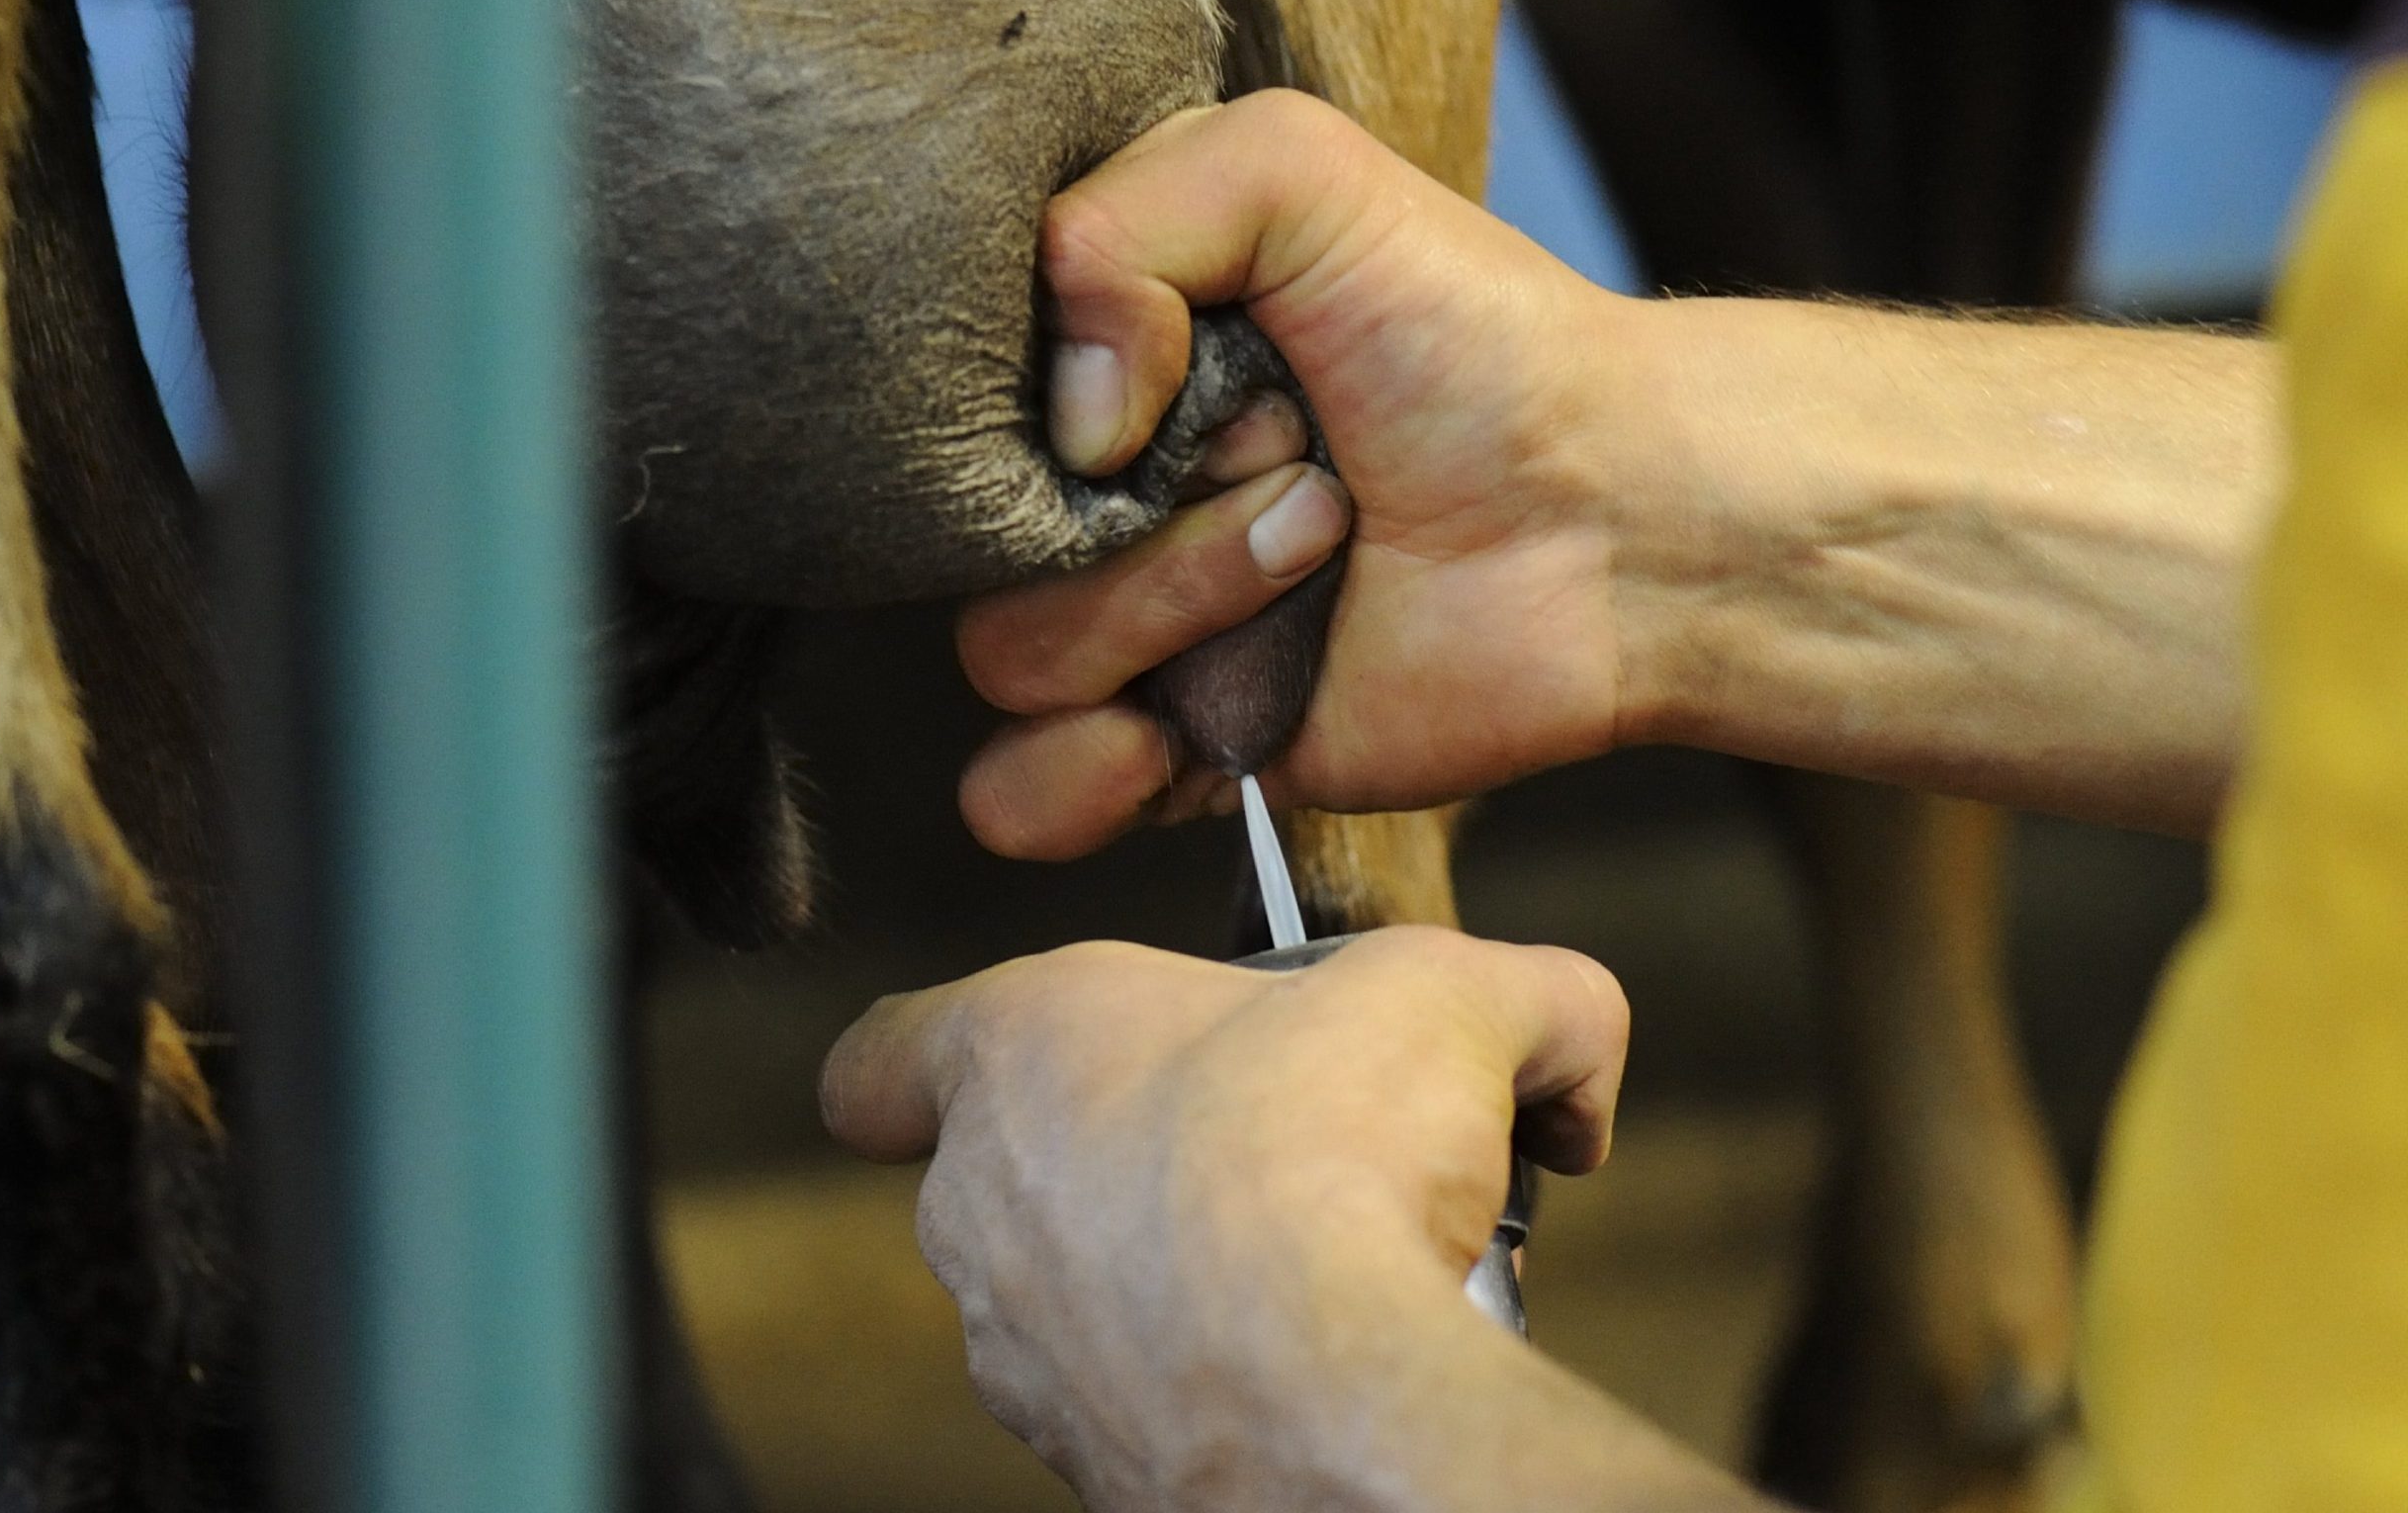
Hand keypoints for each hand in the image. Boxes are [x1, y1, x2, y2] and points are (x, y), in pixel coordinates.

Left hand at [819, 928, 1631, 1512]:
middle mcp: (980, 1205)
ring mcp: (1020, 1350)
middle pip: (1027, 1162)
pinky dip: (1212, 1379)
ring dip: (1183, 1273)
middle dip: (1148, 1149)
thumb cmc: (1325, 1162)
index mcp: (1018, 1049)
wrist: (1325, 1390)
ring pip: (1081, 1292)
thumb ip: (1529, 995)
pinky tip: (1318, 1361)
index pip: (883, 1056)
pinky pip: (1136, 1399)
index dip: (936, 1053)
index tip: (1011, 1060)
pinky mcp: (1081, 1460)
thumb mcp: (1461, 999)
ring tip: (1328, 1264)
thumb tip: (1571, 1043)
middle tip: (1276, 1145)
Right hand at [957, 90, 1653, 857]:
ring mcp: (1132, 632)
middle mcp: (1098, 501)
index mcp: (1100, 367)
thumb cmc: (1473, 335)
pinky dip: (1071, 778)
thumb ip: (1114, 220)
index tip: (1172, 384)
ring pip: (1005, 659)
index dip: (1043, 397)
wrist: (1621, 515)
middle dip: (1140, 515)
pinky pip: (1018, 797)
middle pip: (970, 542)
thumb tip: (1061, 424)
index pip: (943, 403)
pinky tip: (1168, 738)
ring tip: (1317, 556)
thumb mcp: (1292, 171)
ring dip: (1164, 614)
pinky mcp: (1176, 752)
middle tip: (1301, 470)